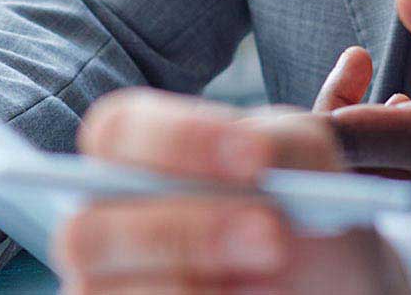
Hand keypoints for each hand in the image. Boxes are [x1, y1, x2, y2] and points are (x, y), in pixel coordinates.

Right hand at [59, 89, 407, 294]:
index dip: (178, 142)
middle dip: (185, 233)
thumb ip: (281, 150)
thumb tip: (257, 164)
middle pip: (93, 230)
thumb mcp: (302, 159)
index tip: (255, 157)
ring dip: (197, 288)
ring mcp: (107, 286)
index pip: (118, 132)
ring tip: (276, 281)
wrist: (317, 270)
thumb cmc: (293, 200)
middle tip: (270, 236)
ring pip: (119, 294)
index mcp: (132, 151)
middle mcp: (101, 221)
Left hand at [327, 0, 410, 192]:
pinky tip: (391, 101)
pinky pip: (377, 178)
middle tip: (354, 63)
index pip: (345, 141)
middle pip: (334, 168)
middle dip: (319, 116)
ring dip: (342, 124)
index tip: (319, 75)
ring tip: (362, 67)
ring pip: (353, 175)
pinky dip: (366, 139)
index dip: (304, 120)